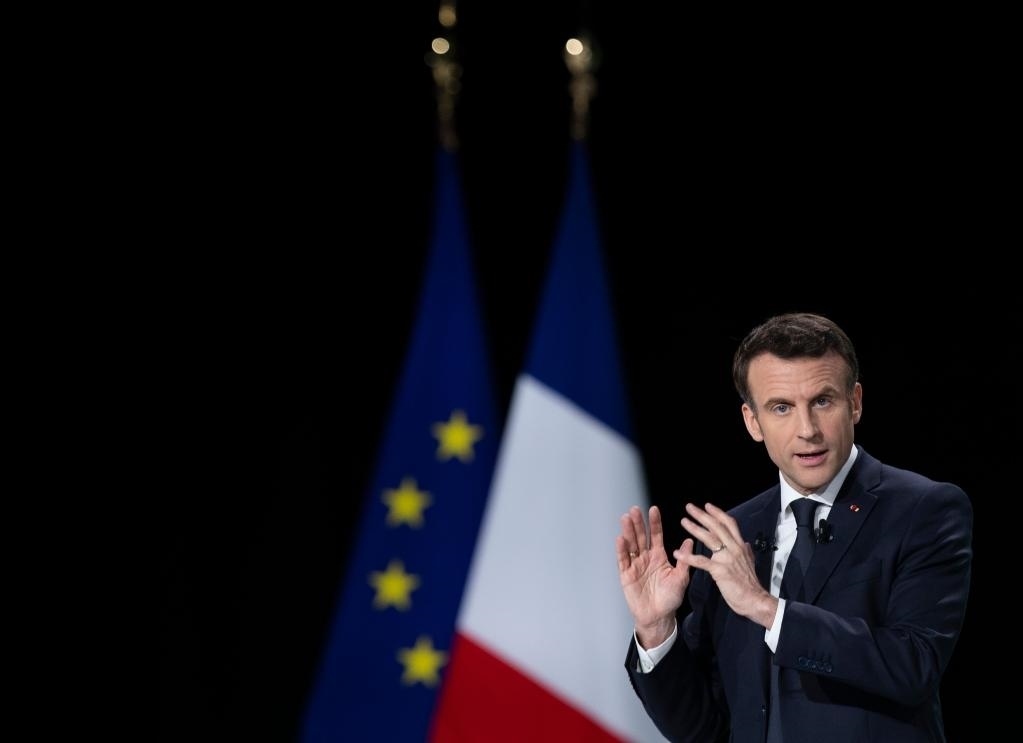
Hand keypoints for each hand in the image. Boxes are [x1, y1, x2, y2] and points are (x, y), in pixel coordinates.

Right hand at [616, 505, 690, 646]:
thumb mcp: (680, 578)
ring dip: (628, 532)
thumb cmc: (670, 598)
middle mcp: (646, 557)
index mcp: (659, 556)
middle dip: (638, 523)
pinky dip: (622, 550)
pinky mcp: (626, 575)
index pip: (656, 535)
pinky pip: (623, 560)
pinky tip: (620, 539)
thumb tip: (689, 541)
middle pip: (641, 537)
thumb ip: (684, 560)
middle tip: (635, 509)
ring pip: (631, 545)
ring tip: (626, 518)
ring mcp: (635, 565)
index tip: (653, 509)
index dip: (655, 523)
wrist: (659, 616)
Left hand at [676, 502, 777, 628]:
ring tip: (683, 521)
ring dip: (695, 529)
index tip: (707, 505)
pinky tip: (678, 553)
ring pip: (709, 539)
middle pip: (717, 527)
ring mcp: (727, 559)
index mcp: (740, 546)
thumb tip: (746, 542)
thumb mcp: (750, 562)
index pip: (729, 524)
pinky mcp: (720, 571)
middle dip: (702, 515)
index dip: (718, 513)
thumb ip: (746, 551)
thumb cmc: (750, 583)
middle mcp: (735, 548)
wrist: (755, 600)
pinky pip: (702, 561)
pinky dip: (688, 557)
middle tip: (689, 507)